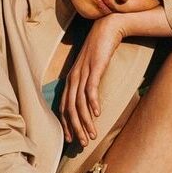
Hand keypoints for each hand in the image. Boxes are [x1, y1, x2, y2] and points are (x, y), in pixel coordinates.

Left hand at [61, 15, 123, 147]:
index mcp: (71, 80)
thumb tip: (90, 102)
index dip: (66, 125)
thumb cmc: (100, 51)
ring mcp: (83, 73)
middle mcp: (73, 78)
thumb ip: (88, 84)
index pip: (64, 107)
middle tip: (82, 144)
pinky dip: (93, 102)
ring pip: (79, 103)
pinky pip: (91, 88)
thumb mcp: (91, 70)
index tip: (71, 140)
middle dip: (75, 128)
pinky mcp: (94, 68)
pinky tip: (97, 113)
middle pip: (70, 109)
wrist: (107, 29)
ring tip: (92, 135)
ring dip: (85, 121)